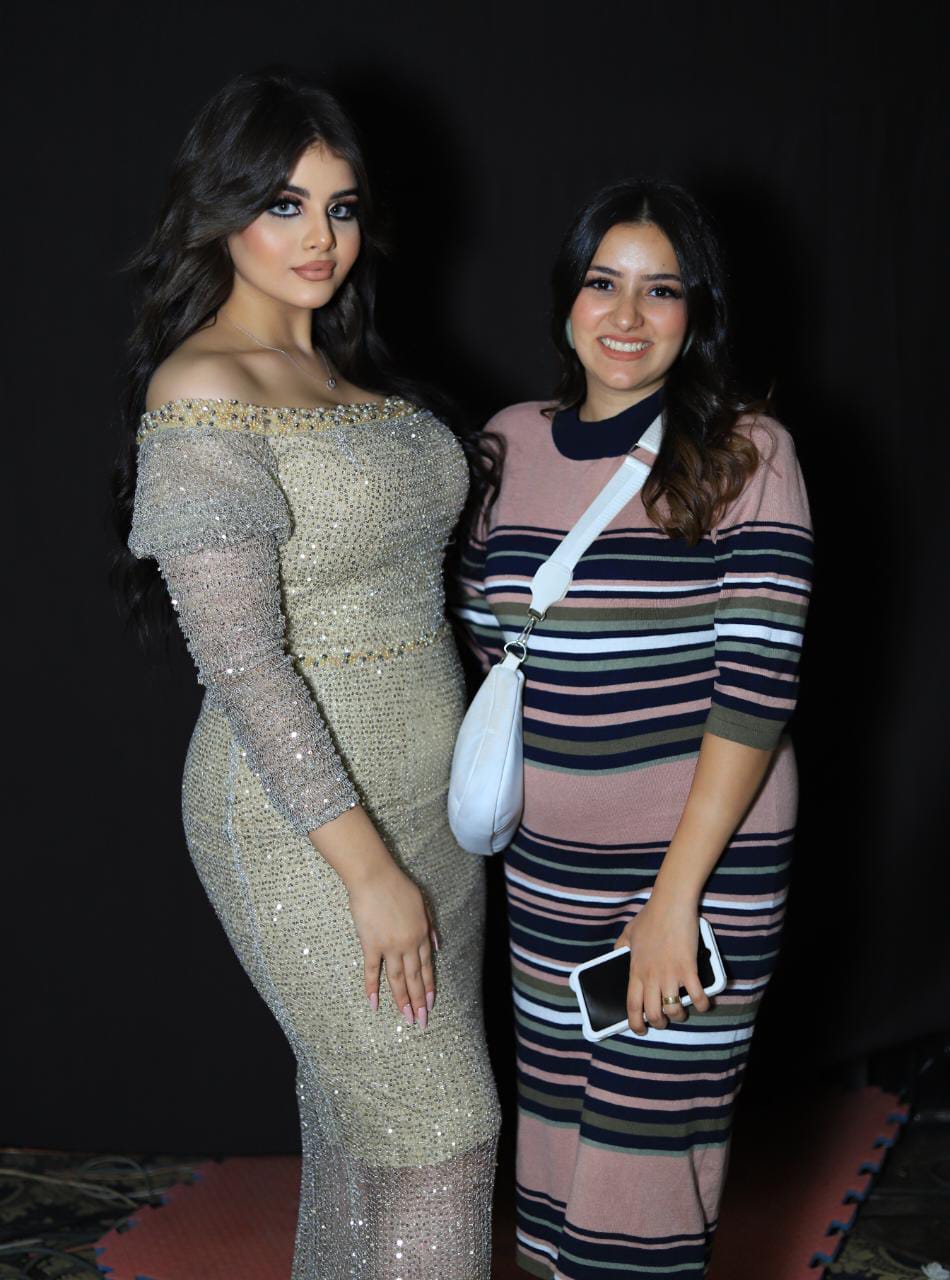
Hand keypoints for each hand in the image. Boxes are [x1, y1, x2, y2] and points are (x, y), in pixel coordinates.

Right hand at [346, 856, 435, 1028]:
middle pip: (414, 978)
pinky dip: (373, 988)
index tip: (430, 1003)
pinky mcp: (371, 945)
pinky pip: (372, 971)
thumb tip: (438, 946)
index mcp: (422, 933)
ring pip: (397, 979)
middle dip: (418, 1001)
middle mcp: (409, 944)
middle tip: (421, 1021)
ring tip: (405, 1018)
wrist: (375, 878)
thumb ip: (430, 926)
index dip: (428, 986)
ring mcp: (390, 946)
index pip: (426, 966)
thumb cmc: (398, 886)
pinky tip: (374, 1003)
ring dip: (402, 1000)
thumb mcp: (422, 903)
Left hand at [614, 894, 709, 1033]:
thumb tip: (616, 954)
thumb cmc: (650, 917)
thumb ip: (620, 946)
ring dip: (679, 1015)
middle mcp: (651, 976)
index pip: (632, 1005)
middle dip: (659, 1023)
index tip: (640, 1029)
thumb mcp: (628, 933)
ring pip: (673, 1009)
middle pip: (653, 1013)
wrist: (670, 904)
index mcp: (636, 971)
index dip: (636, 1023)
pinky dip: (701, 1004)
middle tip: (663, 1021)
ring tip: (681, 1011)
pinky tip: (702, 1004)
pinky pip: (697, 995)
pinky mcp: (688, 968)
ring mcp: (670, 973)